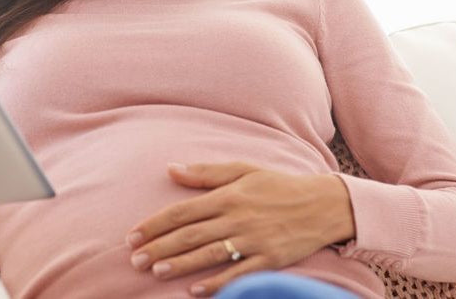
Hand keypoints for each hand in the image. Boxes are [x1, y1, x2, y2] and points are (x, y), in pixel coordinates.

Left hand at [125, 161, 354, 296]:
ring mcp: (253, 240)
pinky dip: (215, 283)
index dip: (155, 224)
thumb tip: (171, 169)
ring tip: (155, 271)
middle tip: (134, 259)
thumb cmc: (278, 185)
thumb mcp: (243, 170)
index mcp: (227, 195)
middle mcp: (237, 217)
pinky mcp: (269, 260)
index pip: (182, 211)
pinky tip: (194, 291)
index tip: (132, 234)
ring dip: (179, 265)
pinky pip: (238, 274)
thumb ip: (206, 173)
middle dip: (159, 247)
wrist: (323, 204)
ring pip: (208, 254)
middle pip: (190, 235)